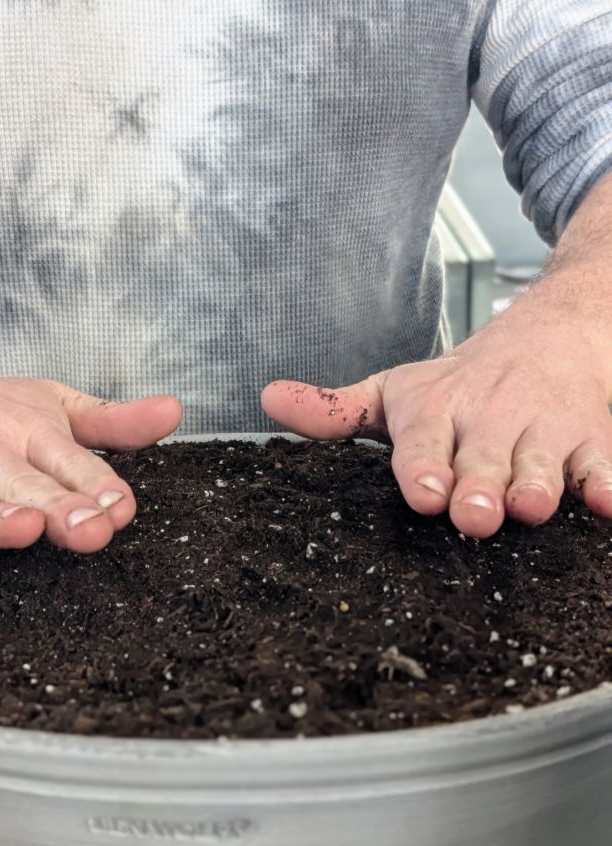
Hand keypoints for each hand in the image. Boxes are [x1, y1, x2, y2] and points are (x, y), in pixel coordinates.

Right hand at [0, 312, 181, 563]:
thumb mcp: (47, 405)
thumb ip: (111, 423)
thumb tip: (174, 411)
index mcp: (26, 430)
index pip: (69, 460)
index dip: (97, 486)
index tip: (120, 508)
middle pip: (22, 482)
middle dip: (58, 506)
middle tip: (90, 527)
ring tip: (24, 527)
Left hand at [262, 273, 611, 537]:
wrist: (549, 331)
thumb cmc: (460, 380)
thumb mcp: (395, 390)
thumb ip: (335, 410)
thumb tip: (268, 402)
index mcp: (436, 411)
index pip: (423, 442)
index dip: (423, 466)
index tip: (421, 492)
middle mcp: (488, 420)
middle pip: (482, 459)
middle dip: (477, 486)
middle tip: (472, 514)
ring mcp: (541, 430)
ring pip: (540, 463)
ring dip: (536, 483)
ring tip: (530, 505)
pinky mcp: (590, 439)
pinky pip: (602, 464)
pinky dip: (607, 482)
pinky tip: (607, 503)